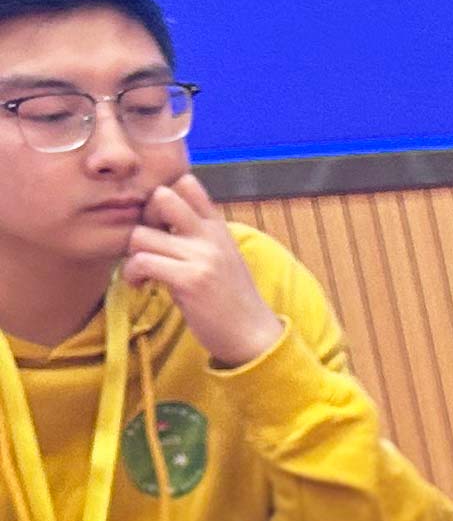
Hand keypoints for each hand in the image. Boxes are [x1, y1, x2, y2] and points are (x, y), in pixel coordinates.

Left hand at [118, 178, 282, 370]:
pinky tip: (141, 286)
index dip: (162, 198)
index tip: (159, 224)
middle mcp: (211, 236)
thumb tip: (160, 218)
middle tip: (147, 243)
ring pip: (141, 234)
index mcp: (218, 228)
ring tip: (142, 272)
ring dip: (133, 254)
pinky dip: (132, 275)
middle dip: (144, 217)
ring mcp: (202, 257)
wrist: (253, 336)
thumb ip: (199, 236)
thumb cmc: (231, 300)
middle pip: (161, 197)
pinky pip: (142, 262)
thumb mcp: (221, 258)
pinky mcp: (189, 280)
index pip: (187, 184)